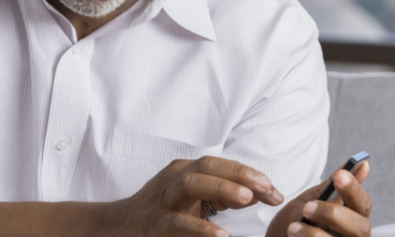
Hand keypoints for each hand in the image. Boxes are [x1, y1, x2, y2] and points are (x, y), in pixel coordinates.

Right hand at [103, 156, 285, 236]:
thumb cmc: (163, 213)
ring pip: (191, 184)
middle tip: (265, 188)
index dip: (248, 174)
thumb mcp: (195, 200)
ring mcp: (164, 200)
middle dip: (238, 174)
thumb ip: (224, 197)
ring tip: (247, 199)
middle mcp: (174, 180)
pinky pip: (179, 223)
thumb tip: (262, 194)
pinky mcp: (157, 224)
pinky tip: (221, 235)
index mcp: (186, 171)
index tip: (274, 190)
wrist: (119, 227)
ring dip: (221, 188)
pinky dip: (201, 228)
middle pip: (207, 167)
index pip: (221, 165)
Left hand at [266, 161, 370, 236]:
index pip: (363, 204)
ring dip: (316, 235)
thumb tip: (361, 164)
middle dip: (334, 215)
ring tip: (293, 228)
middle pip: (361, 228)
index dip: (354, 190)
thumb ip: (332, 186)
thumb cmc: (295, 223)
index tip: (340, 176)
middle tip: (307, 208)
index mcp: (352, 219)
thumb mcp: (310, 201)